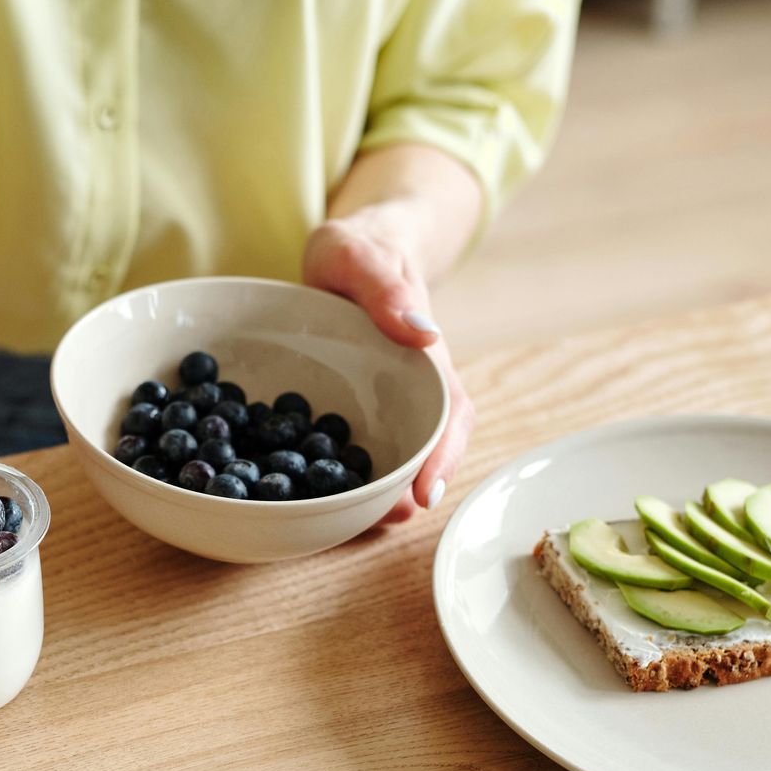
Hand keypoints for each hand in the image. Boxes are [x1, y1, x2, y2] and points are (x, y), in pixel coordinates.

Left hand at [302, 209, 476, 523]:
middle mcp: (411, 388)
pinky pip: (354, 448)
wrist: (353, 249)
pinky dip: (344, 476)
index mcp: (424, 356)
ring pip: (393, 456)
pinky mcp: (353, 409)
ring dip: (381, 492)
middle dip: (410, 490)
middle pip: (426, 449)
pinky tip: (321, 498)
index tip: (427, 492)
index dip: (443, 456)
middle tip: (387, 520)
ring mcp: (384, 402)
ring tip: (357, 523)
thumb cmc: (360, 247)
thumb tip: (421, 331)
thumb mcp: (360, 252)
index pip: (449, 413)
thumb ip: (385, 285)